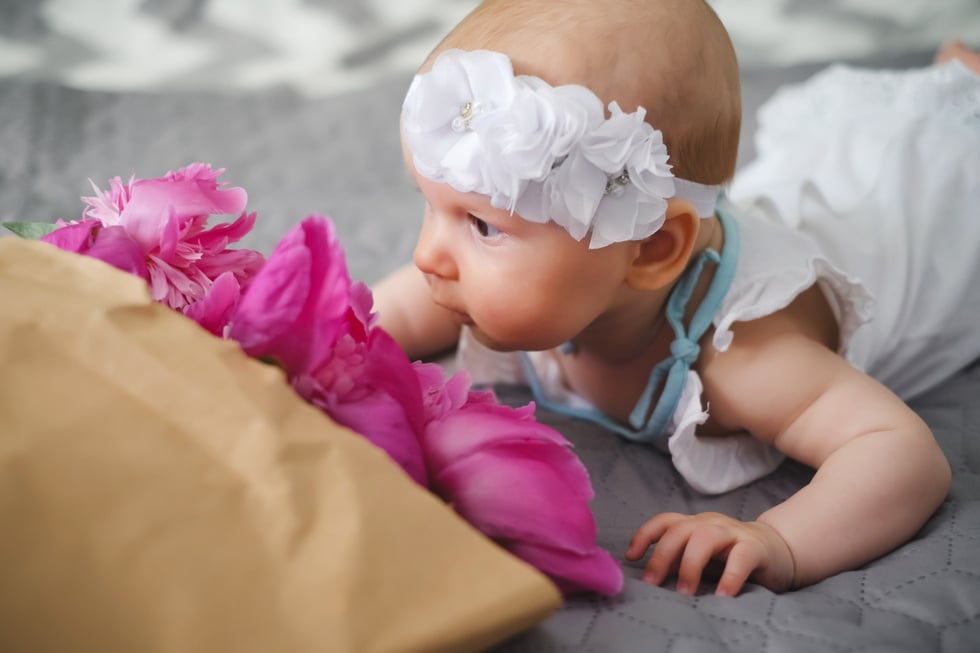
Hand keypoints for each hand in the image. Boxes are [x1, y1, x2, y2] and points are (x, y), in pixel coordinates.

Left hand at [625, 512, 795, 595]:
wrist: (778, 551)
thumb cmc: (731, 557)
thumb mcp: (702, 556)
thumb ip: (679, 561)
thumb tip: (650, 580)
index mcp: (694, 524)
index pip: (665, 521)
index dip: (645, 535)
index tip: (631, 557)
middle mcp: (710, 523)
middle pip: (679, 529)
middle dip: (661, 556)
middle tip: (652, 584)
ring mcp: (733, 533)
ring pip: (705, 537)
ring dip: (690, 565)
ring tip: (684, 593)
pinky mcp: (755, 547)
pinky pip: (741, 558)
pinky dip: (730, 577)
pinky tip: (722, 597)